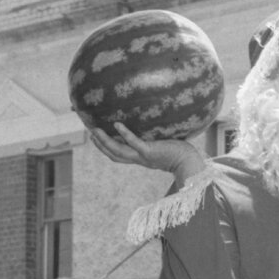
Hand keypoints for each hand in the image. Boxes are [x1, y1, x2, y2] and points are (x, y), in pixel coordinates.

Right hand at [88, 120, 206, 183]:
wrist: (189, 161)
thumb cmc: (179, 150)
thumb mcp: (161, 142)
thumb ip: (153, 134)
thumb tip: (151, 116)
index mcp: (140, 157)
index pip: (118, 154)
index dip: (105, 147)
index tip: (95, 136)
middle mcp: (139, 158)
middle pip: (113, 154)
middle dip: (100, 145)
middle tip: (89, 132)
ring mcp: (143, 156)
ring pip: (118, 151)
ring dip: (105, 142)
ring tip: (95, 130)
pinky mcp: (150, 152)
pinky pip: (134, 144)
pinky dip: (125, 135)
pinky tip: (117, 124)